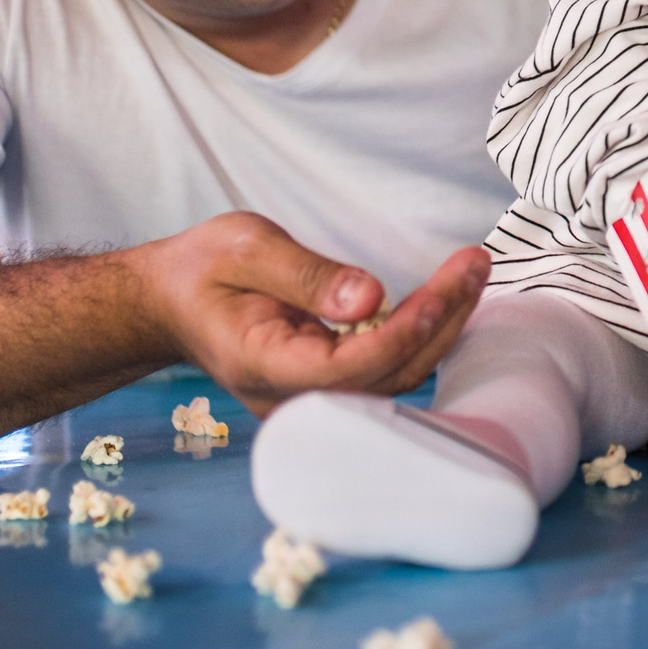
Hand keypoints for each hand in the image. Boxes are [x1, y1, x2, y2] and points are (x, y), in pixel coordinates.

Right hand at [131, 212, 487, 415]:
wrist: (171, 301)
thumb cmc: (203, 271)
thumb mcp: (247, 250)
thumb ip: (308, 276)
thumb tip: (372, 297)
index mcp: (263, 367)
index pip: (347, 369)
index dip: (400, 335)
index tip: (440, 291)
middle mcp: (292, 398)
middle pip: (384, 375)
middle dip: (439, 321)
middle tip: (476, 264)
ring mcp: (312, 399)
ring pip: (394, 376)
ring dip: (440, 325)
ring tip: (472, 270)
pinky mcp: (329, 385)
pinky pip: (386, 369)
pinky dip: (422, 333)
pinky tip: (449, 295)